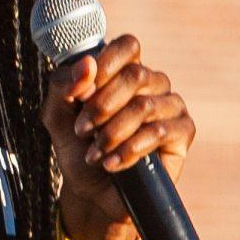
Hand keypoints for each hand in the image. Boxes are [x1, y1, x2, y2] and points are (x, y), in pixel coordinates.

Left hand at [40, 33, 197, 239]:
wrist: (93, 193)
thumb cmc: (78, 149)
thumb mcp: (56, 116)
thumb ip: (62, 86)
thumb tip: (86, 64)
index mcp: (124, 70)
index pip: (127, 46)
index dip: (106, 64)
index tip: (82, 92)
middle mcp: (152, 83)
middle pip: (136, 74)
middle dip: (102, 106)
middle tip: (83, 131)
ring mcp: (171, 105)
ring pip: (145, 105)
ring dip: (113, 132)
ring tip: (95, 154)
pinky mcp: (183, 131)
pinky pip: (160, 131)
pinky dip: (130, 150)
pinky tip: (114, 164)